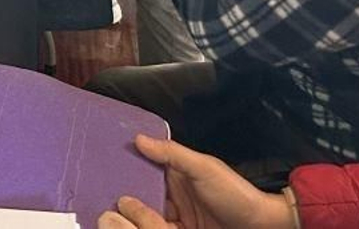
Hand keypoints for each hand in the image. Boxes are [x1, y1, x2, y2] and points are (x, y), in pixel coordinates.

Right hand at [97, 135, 292, 228]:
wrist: (261, 228)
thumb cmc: (235, 193)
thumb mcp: (204, 169)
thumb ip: (172, 154)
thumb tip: (138, 138)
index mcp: (176, 173)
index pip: (143, 166)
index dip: (124, 165)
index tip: (100, 163)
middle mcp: (171, 195)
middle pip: (139, 193)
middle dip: (121, 195)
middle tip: (97, 194)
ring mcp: (175, 217)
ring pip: (144, 216)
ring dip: (130, 217)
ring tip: (107, 216)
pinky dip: (144, 228)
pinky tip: (129, 226)